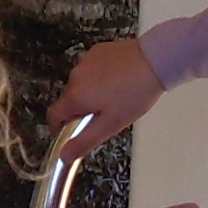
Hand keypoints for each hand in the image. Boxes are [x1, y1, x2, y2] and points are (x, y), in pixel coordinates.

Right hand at [47, 38, 163, 161]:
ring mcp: (85, 61)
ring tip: (115, 96)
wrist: (154, 61)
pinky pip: (91, 69)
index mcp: (75, 97)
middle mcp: (75, 77)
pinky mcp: (97, 51)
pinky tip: (117, 80)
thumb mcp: (110, 125)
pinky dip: (99, 76)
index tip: (69, 132)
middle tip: (104, 116)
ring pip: (81, 84)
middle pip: (69, 99)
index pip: (53, 115)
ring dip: (91, 92)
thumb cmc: (134, 94)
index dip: (58, 127)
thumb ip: (84, 142)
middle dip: (81, 109)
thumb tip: (65, 156)